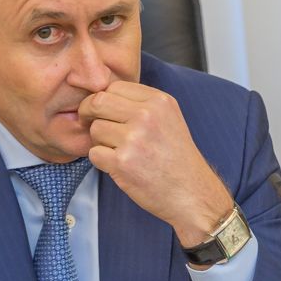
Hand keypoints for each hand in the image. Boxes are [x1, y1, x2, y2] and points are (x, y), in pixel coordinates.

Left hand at [79, 81, 233, 250]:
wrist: (192, 193)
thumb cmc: (178, 159)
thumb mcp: (169, 119)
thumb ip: (141, 104)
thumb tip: (102, 97)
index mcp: (159, 101)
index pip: (114, 86)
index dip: (103, 99)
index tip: (101, 111)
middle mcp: (147, 116)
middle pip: (98, 102)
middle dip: (88, 113)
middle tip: (89, 124)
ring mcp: (134, 139)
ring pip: (94, 129)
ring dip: (98, 141)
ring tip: (118, 151)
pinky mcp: (122, 162)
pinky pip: (94, 153)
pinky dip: (101, 161)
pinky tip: (118, 166)